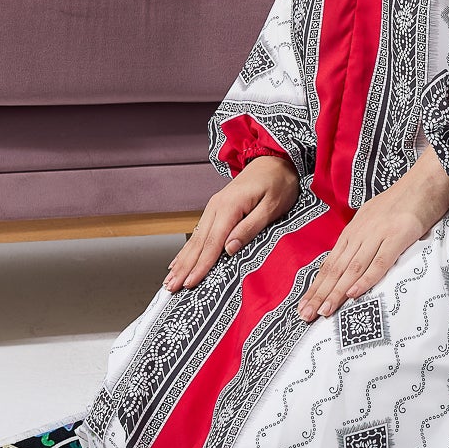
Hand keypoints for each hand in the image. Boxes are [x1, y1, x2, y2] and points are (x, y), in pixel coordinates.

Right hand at [165, 153, 300, 292]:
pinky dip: (188, 249)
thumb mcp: (272, 206)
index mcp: (230, 206)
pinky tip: (180, 259)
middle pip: (198, 242)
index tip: (190, 283)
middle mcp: (216, 206)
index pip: (212, 243)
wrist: (275, 160)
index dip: (201, 266)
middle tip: (171, 288)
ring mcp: (214, 207)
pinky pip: (200, 232)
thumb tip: (230, 249)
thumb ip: (250, 227)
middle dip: (184, 267)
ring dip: (182, 260)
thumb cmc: (279, 182)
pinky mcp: (217, 209)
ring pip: (195, 238)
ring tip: (170, 280)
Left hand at [297, 144, 448, 321]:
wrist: (428, 176)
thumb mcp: (377, 214)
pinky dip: (366, 278)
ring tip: (324, 310)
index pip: (331, 261)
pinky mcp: (399, 235)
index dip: (317, 284)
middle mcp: (362, 231)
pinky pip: (380, 261)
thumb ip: (365, 234)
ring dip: (337, 291)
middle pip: (337, 267)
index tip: (305, 303)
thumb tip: (354, 255)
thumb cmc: (407, 197)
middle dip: (320, 292)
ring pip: (353, 267)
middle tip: (306, 315)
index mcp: (356, 228)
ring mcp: (379, 232)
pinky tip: (354, 293)